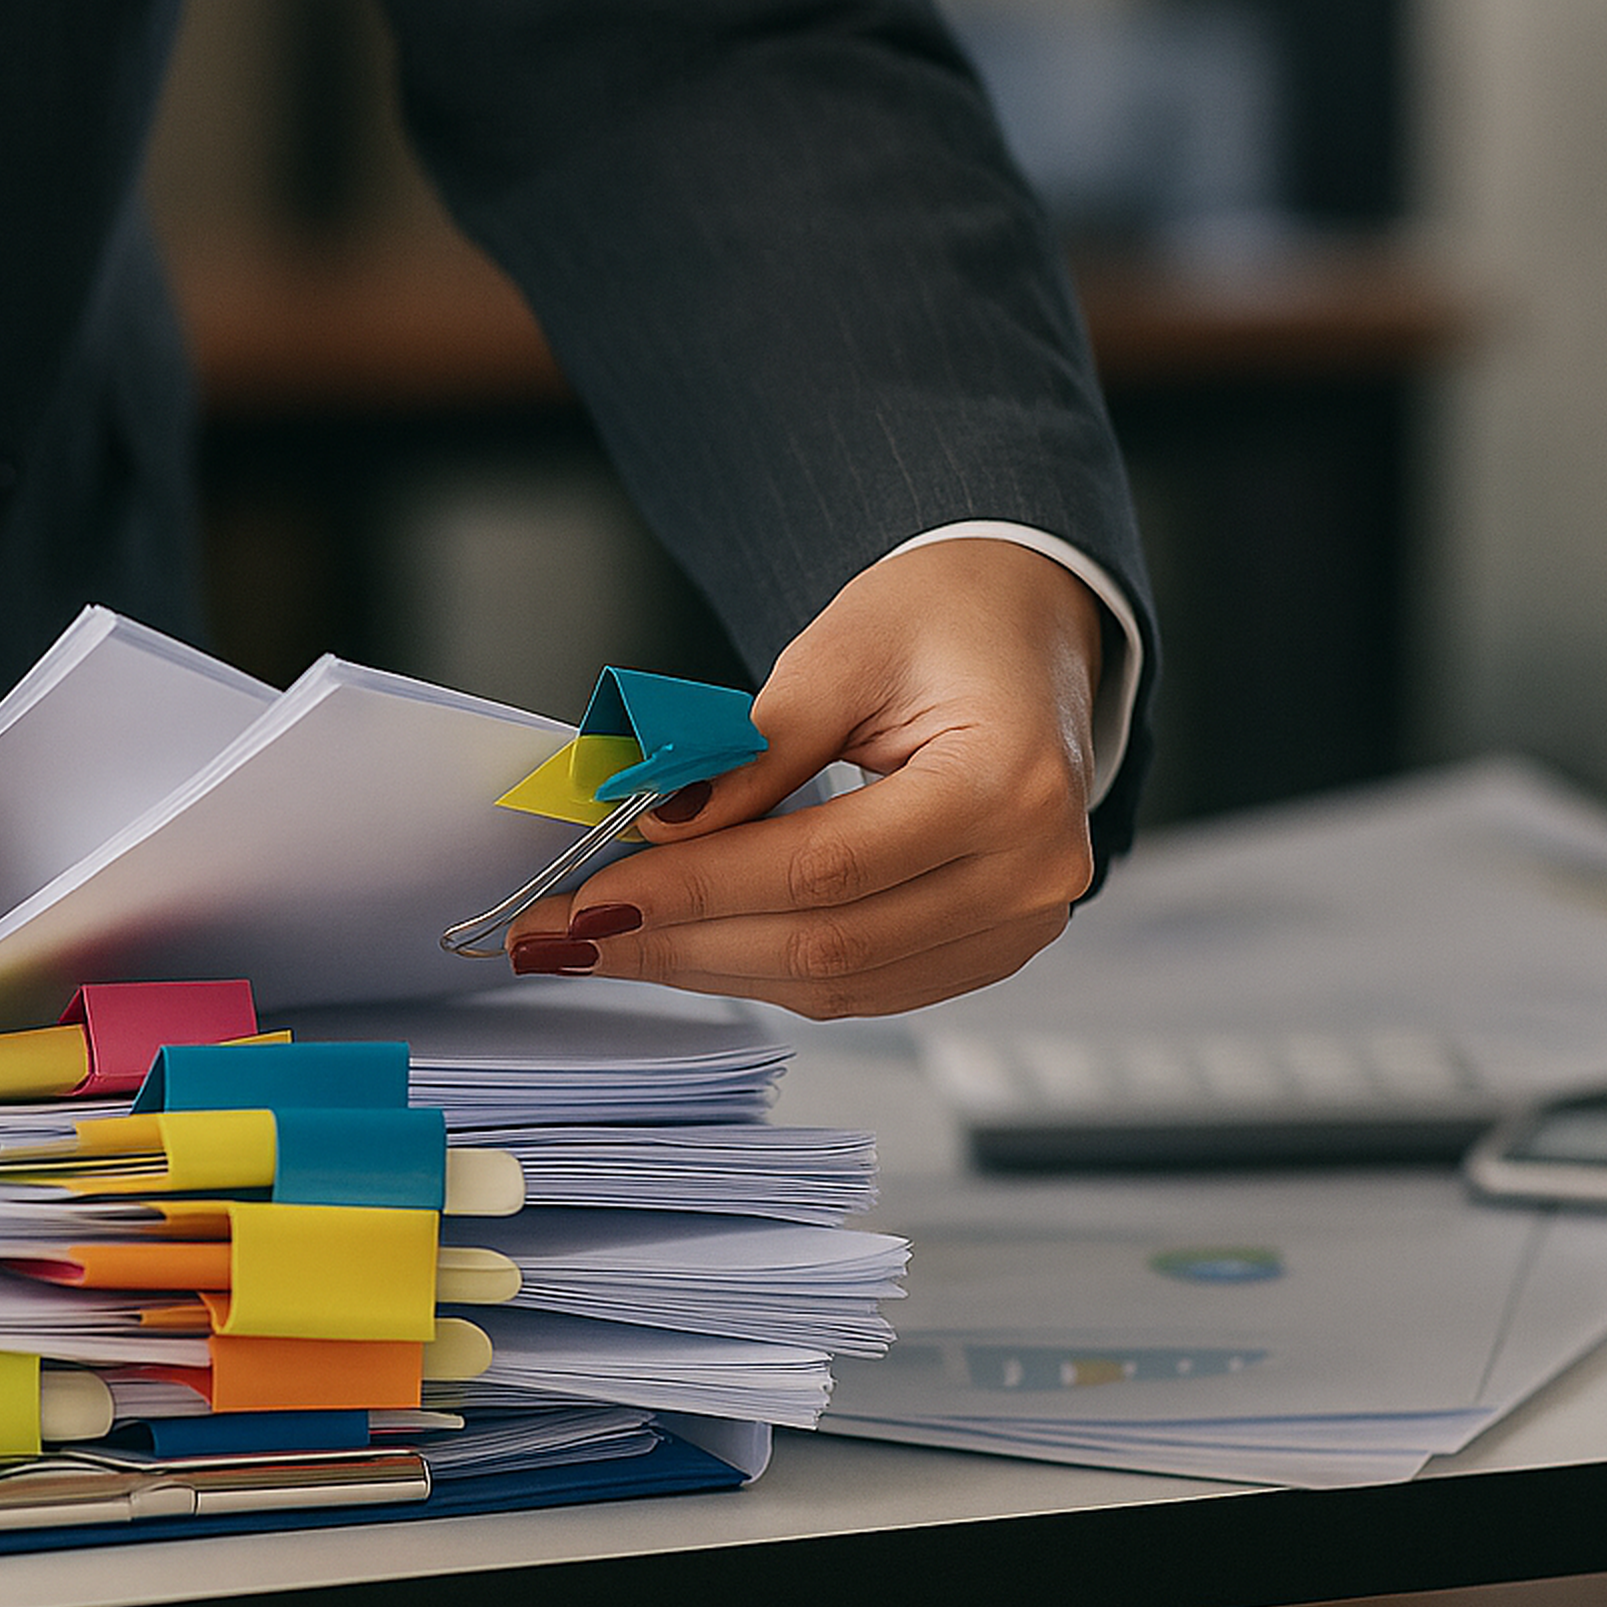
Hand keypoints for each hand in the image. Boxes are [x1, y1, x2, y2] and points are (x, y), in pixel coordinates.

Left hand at [506, 540, 1116, 1016]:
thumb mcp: (839, 651)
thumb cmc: (944, 620)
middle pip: (829, 944)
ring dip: (714, 968)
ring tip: (614, 941)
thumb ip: (754, 751)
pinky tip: (693, 945)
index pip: (826, 866)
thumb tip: (661, 827)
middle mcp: (1033, 871)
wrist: (1027, 628)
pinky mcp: (994, 946)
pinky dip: (770, 971)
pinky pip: (868, 986)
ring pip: (842, 984)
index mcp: (1008, 784)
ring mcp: (1023, 922)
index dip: (699, 886)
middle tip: (574, 930)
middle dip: (684, 941)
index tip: (596, 891)